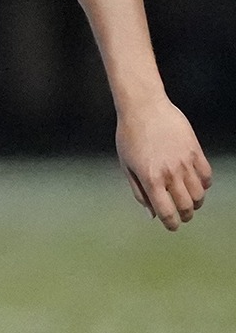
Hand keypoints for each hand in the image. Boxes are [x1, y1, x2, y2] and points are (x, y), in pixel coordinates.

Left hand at [116, 97, 212, 230]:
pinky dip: (204, 184)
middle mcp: (170, 173)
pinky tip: (197, 183)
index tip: (172, 226)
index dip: (171, 223)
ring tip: (190, 200)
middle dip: (185, 215)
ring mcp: (184, 162)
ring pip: (199, 194)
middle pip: (186, 206)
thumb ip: (139, 191)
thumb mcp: (126, 165)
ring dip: (196, 202)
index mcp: (150, 179)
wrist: (143, 107)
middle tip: (182, 215)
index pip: (166, 212)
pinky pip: (206, 176)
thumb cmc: (129, 135)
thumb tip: (151, 214)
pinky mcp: (195, 151)